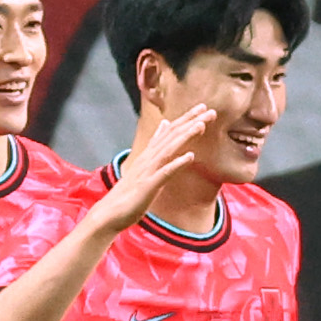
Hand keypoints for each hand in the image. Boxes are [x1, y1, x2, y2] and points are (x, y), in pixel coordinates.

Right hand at [105, 103, 219, 218]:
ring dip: (185, 136)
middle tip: (210, 110)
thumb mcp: (145, 165)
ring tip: (201, 125)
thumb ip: (155, 145)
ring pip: (169, 149)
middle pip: (172, 135)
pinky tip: (190, 157)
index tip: (203, 107)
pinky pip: (165, 173)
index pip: (170, 131)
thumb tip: (165, 124)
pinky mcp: (148, 186)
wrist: (109, 213)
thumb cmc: (129, 193)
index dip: (187, 118)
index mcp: (149, 154)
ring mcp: (147, 171)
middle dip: (191, 122)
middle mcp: (148, 158)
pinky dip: (177, 163)